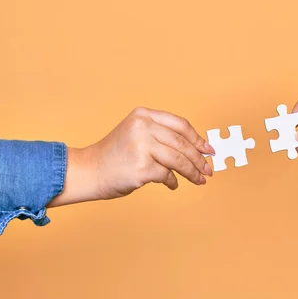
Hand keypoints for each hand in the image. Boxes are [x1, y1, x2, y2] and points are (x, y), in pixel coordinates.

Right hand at [49, 107, 214, 206]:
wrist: (89, 171)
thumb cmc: (115, 155)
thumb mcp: (137, 134)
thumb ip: (162, 136)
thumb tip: (197, 149)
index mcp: (143, 115)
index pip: (180, 125)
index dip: (197, 138)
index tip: (209, 150)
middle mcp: (143, 127)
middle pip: (182, 143)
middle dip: (199, 159)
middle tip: (208, 169)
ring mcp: (142, 146)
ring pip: (178, 160)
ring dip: (192, 172)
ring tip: (199, 180)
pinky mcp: (142, 167)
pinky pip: (167, 175)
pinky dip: (172, 181)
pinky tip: (172, 184)